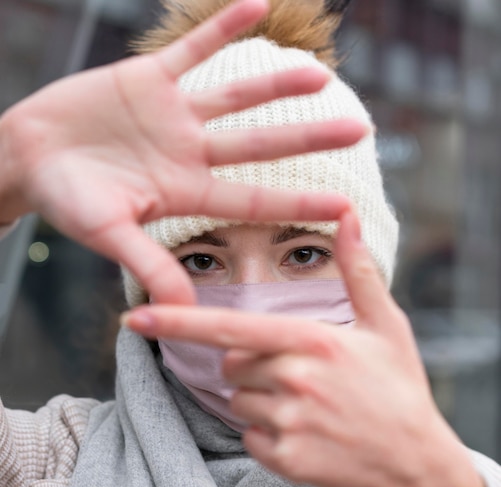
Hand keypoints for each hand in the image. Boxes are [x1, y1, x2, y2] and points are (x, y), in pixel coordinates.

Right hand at [0, 0, 365, 303]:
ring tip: (320, 76)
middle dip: (308, 139)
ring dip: (276, 85)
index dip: (300, 202)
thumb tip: (184, 312)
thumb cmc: (68, 202)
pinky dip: (221, 28)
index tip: (346, 205)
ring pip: (235, 97)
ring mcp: (174, 117)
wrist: (30, 157)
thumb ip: (149, 265)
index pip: (254, 200)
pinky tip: (258, 4)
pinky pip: (192, 49)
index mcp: (187, 195)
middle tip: (360, 131)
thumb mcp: (110, 235)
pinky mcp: (150, 79)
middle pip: (260, 147)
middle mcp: (190, 155)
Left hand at [123, 211, 483, 486]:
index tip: (135, 316)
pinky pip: (250, 437)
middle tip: (300, 377)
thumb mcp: (386, 325)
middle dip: (252, 367)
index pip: (230, 328)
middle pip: (232, 365)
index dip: (179, 321)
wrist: (415, 462)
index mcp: (311, 340)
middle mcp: (293, 379)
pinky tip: (307, 434)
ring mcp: (288, 421)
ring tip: (310, 407)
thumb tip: (348, 216)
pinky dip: (269, 435)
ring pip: (238, 402)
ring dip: (261, 402)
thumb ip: (357, 271)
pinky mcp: (285, 458)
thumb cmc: (399, 387)